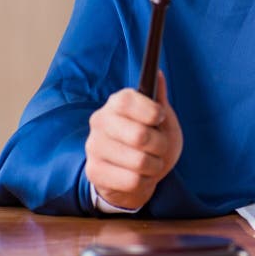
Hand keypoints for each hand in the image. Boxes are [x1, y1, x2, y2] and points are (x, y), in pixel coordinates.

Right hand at [85, 71, 182, 210]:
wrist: (136, 176)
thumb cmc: (151, 142)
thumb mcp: (161, 120)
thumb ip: (159, 99)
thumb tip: (159, 74)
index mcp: (116, 102)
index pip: (128, 101)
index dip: (151, 112)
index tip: (161, 118)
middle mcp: (100, 121)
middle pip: (139, 135)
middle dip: (160, 145)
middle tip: (161, 147)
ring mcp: (94, 147)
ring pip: (139, 161)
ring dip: (154, 165)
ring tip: (151, 163)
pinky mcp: (93, 172)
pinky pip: (132, 180)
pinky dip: (144, 181)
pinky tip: (139, 176)